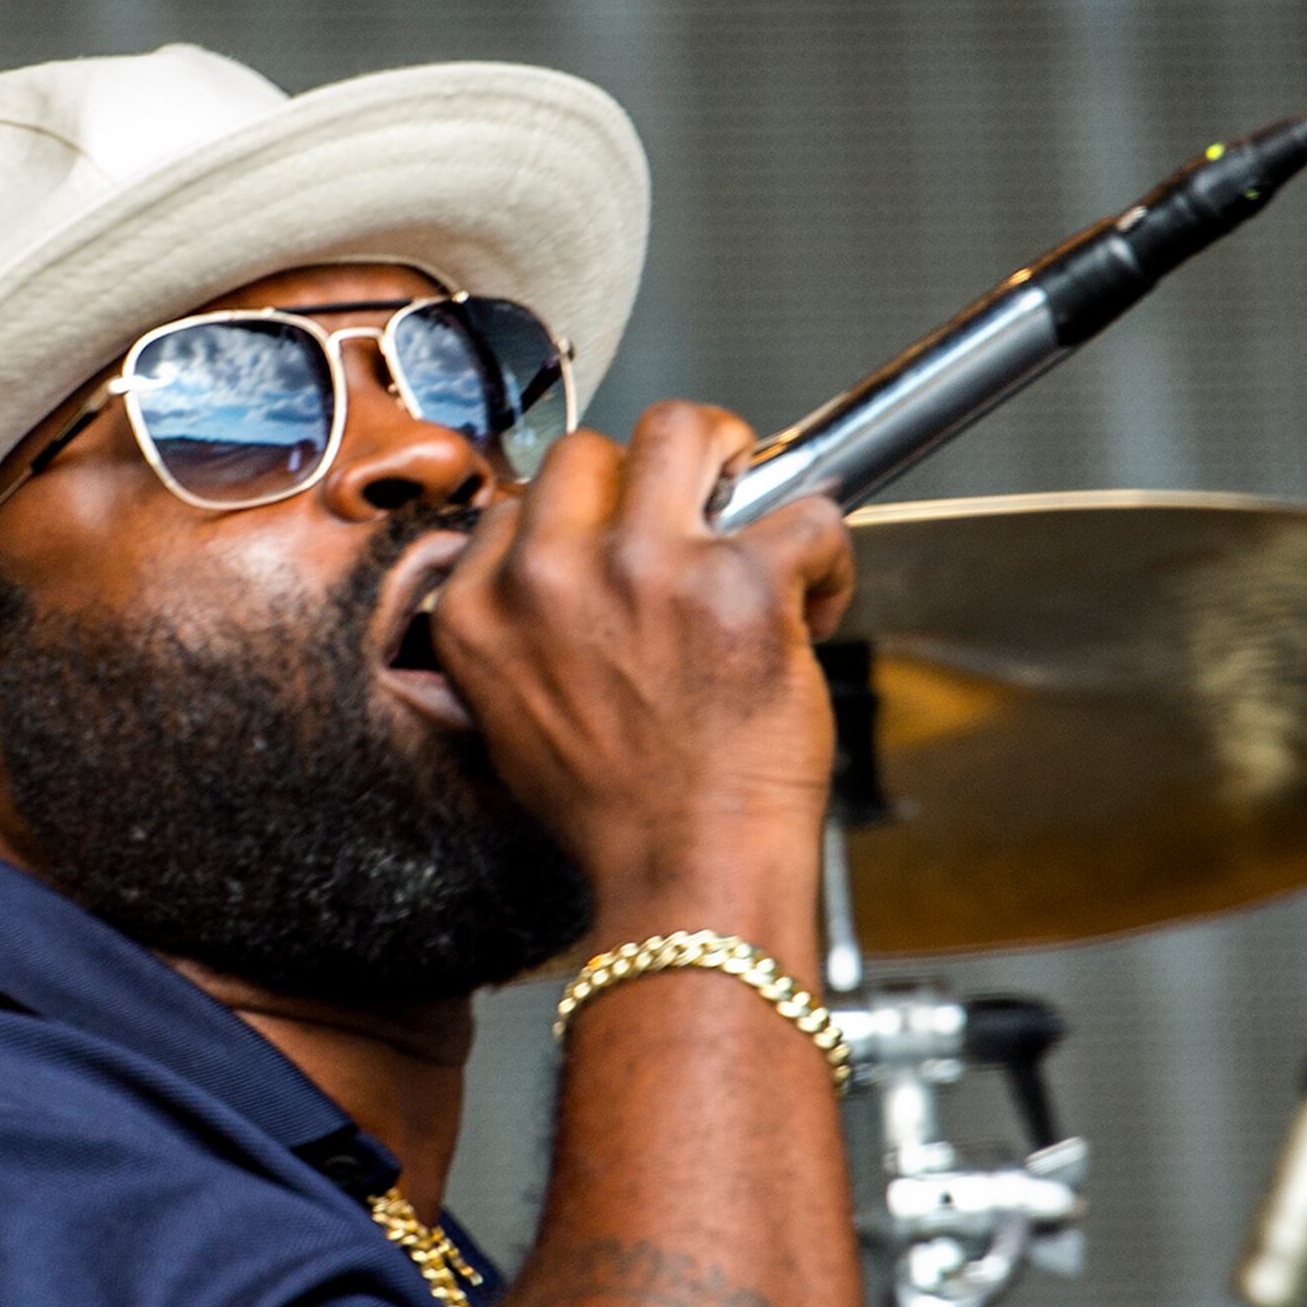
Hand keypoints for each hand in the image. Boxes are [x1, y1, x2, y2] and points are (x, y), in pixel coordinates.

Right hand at [428, 400, 856, 949]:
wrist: (685, 875)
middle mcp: (550, 578)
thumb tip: (564, 570)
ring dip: (728, 458)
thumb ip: (520, 629)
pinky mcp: (742, 582)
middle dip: (648, 473)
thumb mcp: (509, 716)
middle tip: (695, 508)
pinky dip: (825, 554)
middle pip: (592, 449)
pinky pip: (806, 509)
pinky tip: (812, 604)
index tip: (617, 547)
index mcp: (481, 610)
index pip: (519, 500)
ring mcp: (646, 571)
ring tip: (751, 512)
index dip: (580, 518)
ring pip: (685, 430)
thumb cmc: (614, 813)